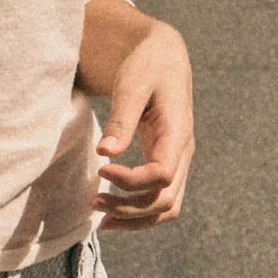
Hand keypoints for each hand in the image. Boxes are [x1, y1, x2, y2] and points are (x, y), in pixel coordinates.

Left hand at [94, 20, 194, 231]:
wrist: (162, 57)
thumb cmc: (147, 65)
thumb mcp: (132, 84)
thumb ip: (121, 119)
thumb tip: (106, 152)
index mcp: (178, 133)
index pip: (162, 175)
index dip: (131, 182)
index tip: (102, 171)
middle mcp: (183, 152)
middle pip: (166, 200)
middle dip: (129, 208)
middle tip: (93, 202)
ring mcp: (178, 161)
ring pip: (167, 208)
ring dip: (135, 218)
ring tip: (101, 219)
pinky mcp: (167, 164)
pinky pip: (161, 200)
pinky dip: (139, 213)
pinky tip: (112, 213)